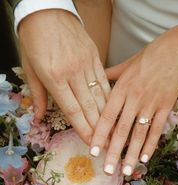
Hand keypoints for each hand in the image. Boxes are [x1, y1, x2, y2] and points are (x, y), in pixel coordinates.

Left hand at [19, 9, 109, 143]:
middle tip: (107, 143)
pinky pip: (104, 80)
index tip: (91, 142)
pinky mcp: (95, 57)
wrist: (47, 10)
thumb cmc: (34, 38)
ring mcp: (86, 64)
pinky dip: (109, 97)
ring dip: (107, 115)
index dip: (83, 128)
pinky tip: (114, 108)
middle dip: (99, 128)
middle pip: (89, 106)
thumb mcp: (29, 67)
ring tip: (114, 131)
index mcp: (54, 77)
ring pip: (100, 95)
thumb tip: (39, 116)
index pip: (72, 110)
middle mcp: (73, 72)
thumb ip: (38, 94)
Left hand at [90, 24, 177, 174]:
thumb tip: (94, 80)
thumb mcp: (125, 64)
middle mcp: (134, 99)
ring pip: (139, 134)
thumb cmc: (148, 57)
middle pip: (122, 130)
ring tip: (126, 171)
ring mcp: (151, 105)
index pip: (107, 117)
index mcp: (121, 89)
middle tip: (107, 170)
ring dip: (132, 154)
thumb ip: (109, 75)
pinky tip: (145, 158)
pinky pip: (157, 129)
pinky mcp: (166, 107)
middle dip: (114, 152)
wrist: (175, 51)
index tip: (92, 152)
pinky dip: (151, 144)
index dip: (99, 135)